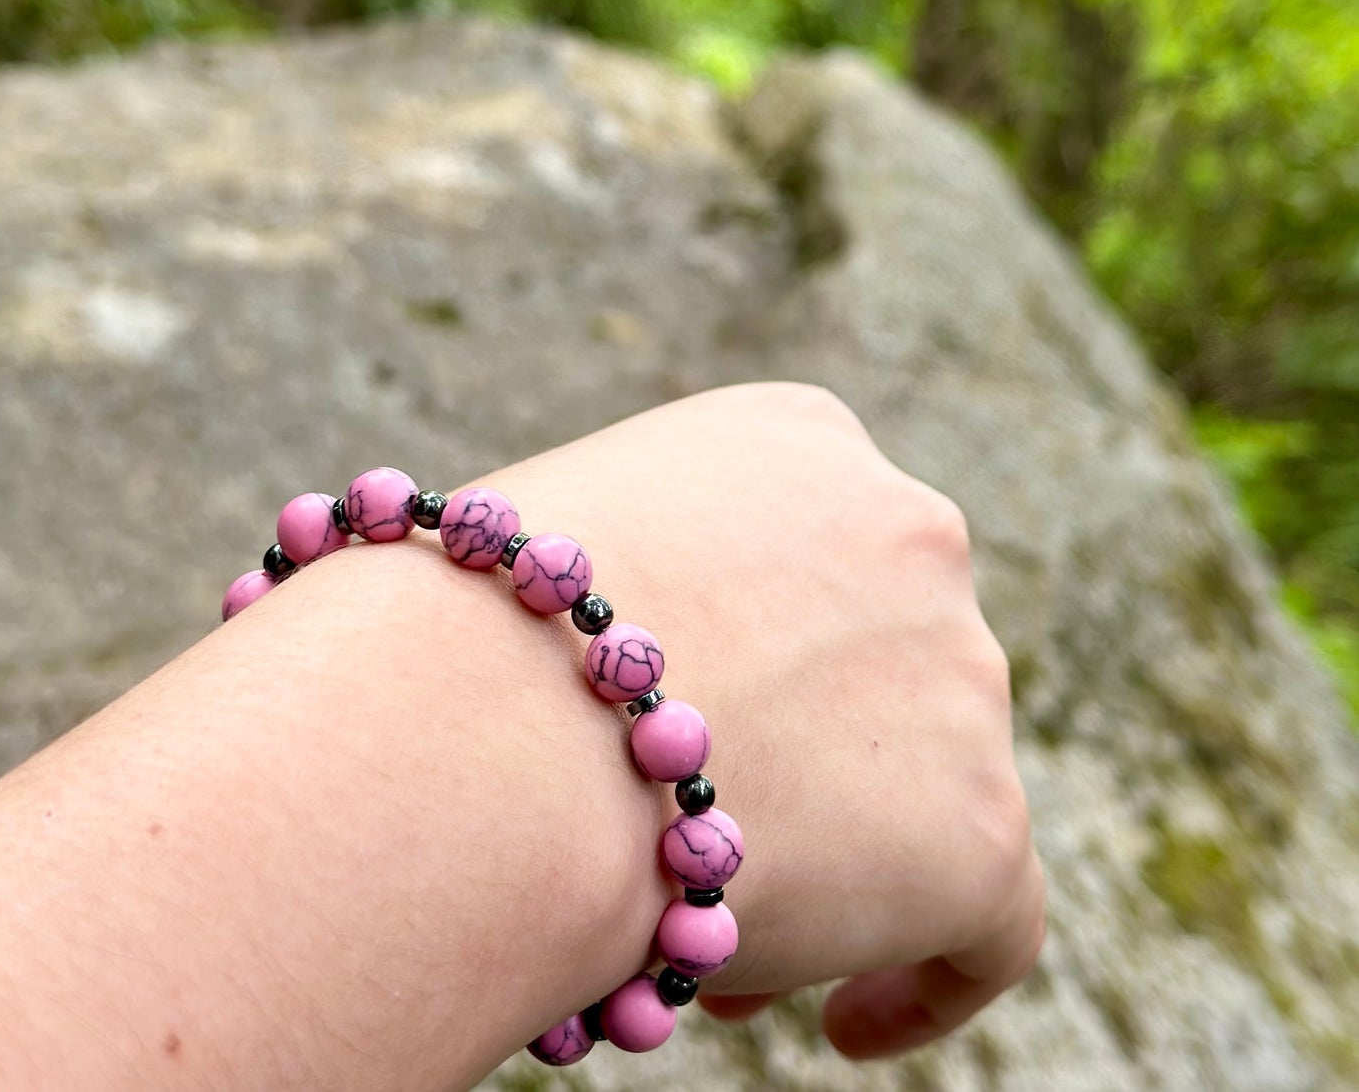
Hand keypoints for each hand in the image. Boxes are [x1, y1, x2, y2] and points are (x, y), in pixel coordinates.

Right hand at [488, 381, 1044, 1057]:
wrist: (493, 723)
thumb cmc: (469, 625)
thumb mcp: (572, 536)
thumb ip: (643, 574)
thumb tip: (643, 671)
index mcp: (804, 438)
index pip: (814, 550)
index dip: (759, 652)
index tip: (705, 732)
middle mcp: (909, 527)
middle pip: (872, 666)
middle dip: (793, 756)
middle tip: (692, 831)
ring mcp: (960, 667)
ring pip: (915, 787)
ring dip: (823, 855)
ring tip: (698, 921)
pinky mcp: (980, 821)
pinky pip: (992, 920)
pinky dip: (931, 974)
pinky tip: (847, 1023)